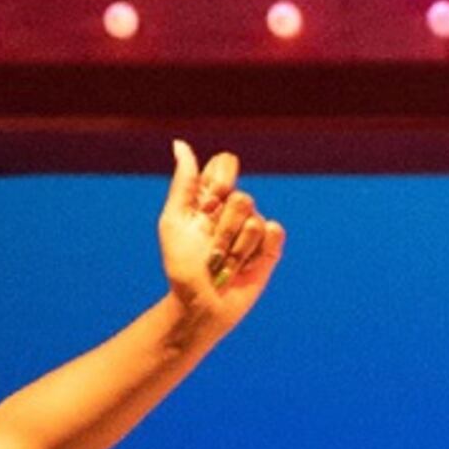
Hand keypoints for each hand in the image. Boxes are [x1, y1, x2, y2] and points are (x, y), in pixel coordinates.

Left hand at [161, 140, 286, 329]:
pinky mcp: (270, 247)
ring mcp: (252, 227)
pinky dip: (258, 251)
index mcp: (208, 197)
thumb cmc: (182, 266)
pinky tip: (246, 265)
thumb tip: (181, 144)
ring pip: (254, 219)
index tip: (206, 207)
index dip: (218, 184)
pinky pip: (274, 231)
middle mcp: (232, 209)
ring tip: (225, 264)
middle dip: (223, 228)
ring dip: (236, 247)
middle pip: (240, 196)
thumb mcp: (173, 221)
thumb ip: (183, 183)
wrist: (201, 304)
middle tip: (211, 248)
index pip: (223, 166)